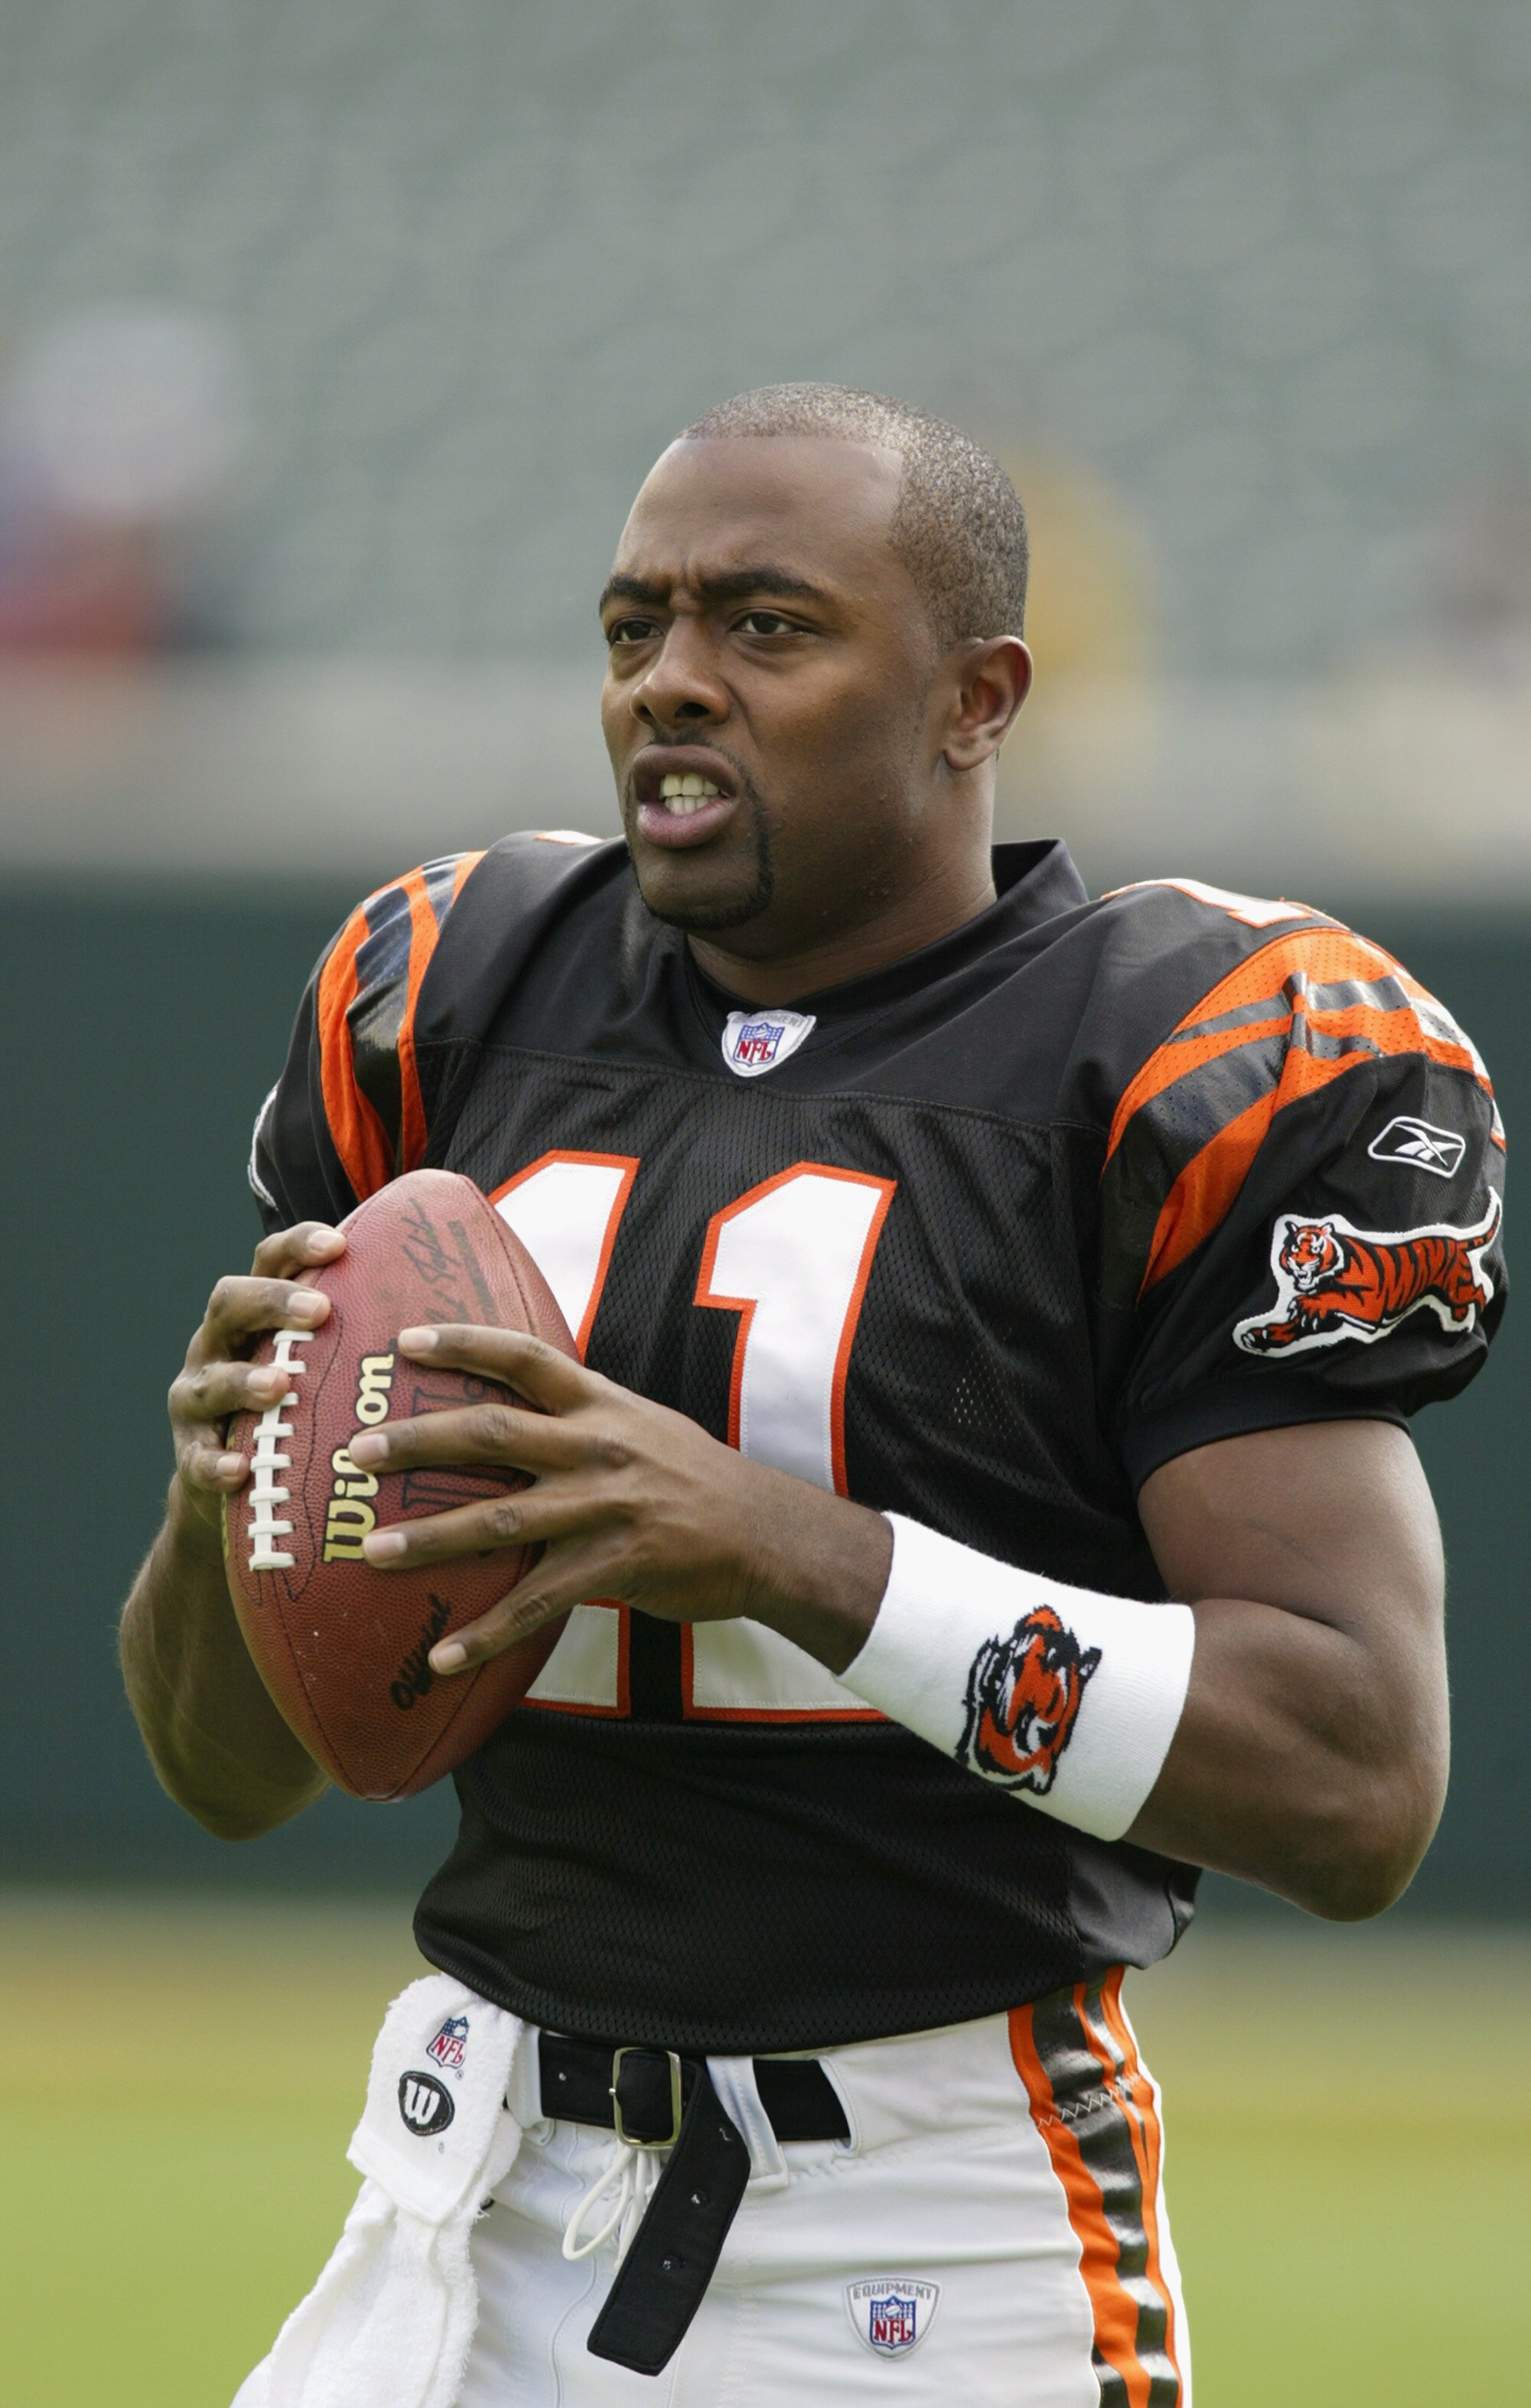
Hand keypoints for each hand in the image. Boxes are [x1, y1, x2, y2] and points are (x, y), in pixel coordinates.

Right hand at [167, 1222, 345, 1534]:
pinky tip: (239, 1469)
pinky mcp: (190, 1456)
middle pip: (231, 1302)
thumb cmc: (304, 1409)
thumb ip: (370, 1336)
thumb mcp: (326, 1365)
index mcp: (256, 1315)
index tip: (338, 1244)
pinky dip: (215, 1464)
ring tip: (279, 1385)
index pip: (270, 1262)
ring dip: (243, 1380)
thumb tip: (468, 1303)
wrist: (241, 1491)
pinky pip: (195, 1460)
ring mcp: (197, 1398)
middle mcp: (219, 1345)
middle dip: (273, 1301)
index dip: (298, 1246)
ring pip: (211, 1380)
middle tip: (320, 1309)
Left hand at [347, 1323, 892, 1677]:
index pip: (526, 1357)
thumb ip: (583, 1416)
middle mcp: (599, 1446)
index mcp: (603, 1404)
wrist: (771, 1536)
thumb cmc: (699, 1480)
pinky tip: (443, 1658)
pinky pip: (539, 1602)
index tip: (404, 1340)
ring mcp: (607, 1506)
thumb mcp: (644, 1426)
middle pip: (493, 1434)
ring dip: (430, 1539)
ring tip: (371, 1554)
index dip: (464, 1342)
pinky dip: (487, 1634)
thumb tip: (519, 1405)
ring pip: (502, 1518)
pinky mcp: (618, 1566)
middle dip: (418, 1441)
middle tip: (355, 1452)